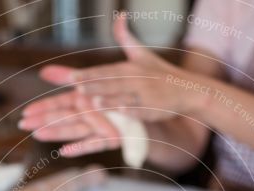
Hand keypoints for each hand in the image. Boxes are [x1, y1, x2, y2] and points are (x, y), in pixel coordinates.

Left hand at [19, 15, 208, 155]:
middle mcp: (134, 80)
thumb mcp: (142, 54)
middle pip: (108, 83)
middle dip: (90, 84)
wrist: (187, 90)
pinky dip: (129, 111)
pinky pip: (139, 111)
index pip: (101, 71)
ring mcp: (143, 95)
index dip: (85, 74)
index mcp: (128, 68)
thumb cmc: (160, 73)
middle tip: (72, 86)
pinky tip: (119, 113)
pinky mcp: (152, 109)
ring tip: (91, 101)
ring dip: (108, 98)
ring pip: (122, 96)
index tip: (67, 77)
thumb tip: (119, 14)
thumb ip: (126, 36)